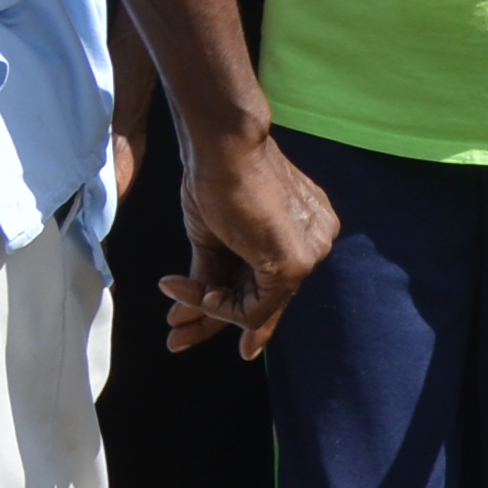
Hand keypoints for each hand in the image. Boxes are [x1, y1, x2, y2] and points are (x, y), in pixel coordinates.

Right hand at [162, 129, 336, 361]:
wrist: (221, 148)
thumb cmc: (215, 179)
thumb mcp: (212, 237)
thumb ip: (213, 274)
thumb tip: (192, 310)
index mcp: (302, 229)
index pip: (271, 281)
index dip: (240, 310)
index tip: (220, 335)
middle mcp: (315, 242)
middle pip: (264, 298)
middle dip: (214, 321)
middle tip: (176, 339)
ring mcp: (310, 254)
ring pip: (256, 308)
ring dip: (206, 311)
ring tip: (173, 315)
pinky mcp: (294, 264)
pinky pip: (253, 308)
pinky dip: (216, 307)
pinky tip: (192, 293)